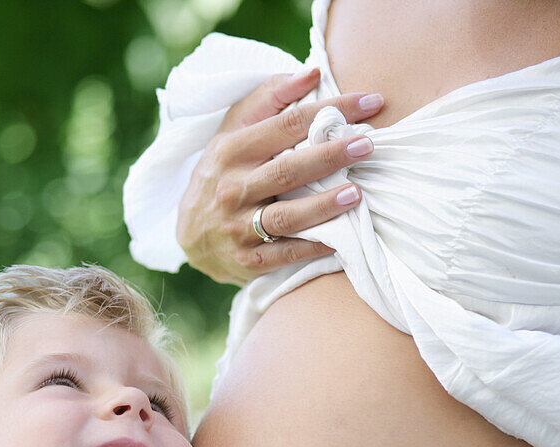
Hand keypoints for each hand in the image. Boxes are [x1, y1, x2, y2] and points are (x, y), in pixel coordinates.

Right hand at [176, 68, 383, 284]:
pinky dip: (312, 249)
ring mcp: (238, 226)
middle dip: (329, 156)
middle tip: (368, 144)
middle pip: (287, 170)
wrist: (190, 233)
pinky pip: (284, 255)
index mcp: (232, 150)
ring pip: (285, 217)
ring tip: (356, 193)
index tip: (369, 103)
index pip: (286, 124)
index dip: (329, 110)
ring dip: (322, 206)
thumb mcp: (233, 131)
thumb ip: (270, 99)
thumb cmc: (223, 172)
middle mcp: (233, 188)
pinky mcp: (248, 260)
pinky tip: (340, 241)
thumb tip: (311, 73)